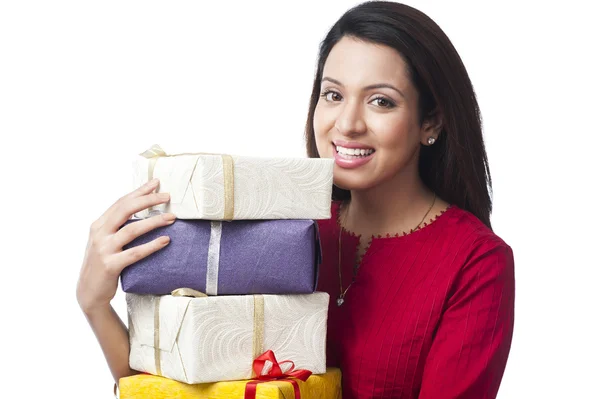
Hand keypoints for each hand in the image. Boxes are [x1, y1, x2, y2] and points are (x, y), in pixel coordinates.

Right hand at [76, 178, 174, 313]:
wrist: (89, 292)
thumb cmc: (103, 263)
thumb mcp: (105, 241)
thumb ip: (118, 226)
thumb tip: (142, 210)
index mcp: (99, 225)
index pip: (121, 202)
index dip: (139, 191)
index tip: (156, 183)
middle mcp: (99, 234)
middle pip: (125, 210)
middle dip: (147, 200)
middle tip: (167, 196)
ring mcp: (104, 249)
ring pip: (132, 230)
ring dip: (154, 222)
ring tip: (172, 218)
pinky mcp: (111, 265)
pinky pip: (135, 253)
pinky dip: (151, 246)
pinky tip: (165, 240)